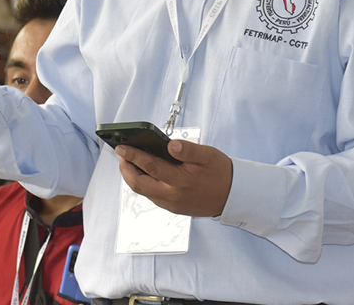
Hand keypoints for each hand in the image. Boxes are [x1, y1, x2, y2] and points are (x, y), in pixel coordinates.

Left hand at [116, 139, 232, 216]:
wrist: (232, 196)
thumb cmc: (220, 173)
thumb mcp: (208, 155)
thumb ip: (189, 150)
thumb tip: (171, 145)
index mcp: (181, 181)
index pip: (150, 167)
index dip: (133, 156)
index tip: (121, 147)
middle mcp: (173, 196)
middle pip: (138, 184)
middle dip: (126, 168)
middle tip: (122, 154)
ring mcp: (171, 204)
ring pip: (143, 191)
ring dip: (133, 176)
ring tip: (130, 161)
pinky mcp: (173, 208)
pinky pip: (152, 195)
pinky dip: (144, 183)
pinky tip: (145, 172)